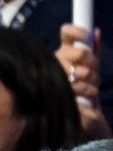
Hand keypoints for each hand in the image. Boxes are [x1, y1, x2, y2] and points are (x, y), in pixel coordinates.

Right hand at [55, 24, 111, 139]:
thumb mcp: (92, 70)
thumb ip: (93, 50)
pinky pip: (77, 86)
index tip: (88, 41)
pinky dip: (87, 91)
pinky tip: (87, 97)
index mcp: (62, 55)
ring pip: (80, 70)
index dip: (79, 33)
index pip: (67, 34)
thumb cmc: (87, 93)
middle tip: (93, 74)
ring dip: (91, 81)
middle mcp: (55, 64)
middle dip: (92, 64)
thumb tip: (96, 31)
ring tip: (91, 89)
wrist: (86, 119)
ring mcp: (53, 79)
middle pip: (78, 53)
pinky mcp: (56, 95)